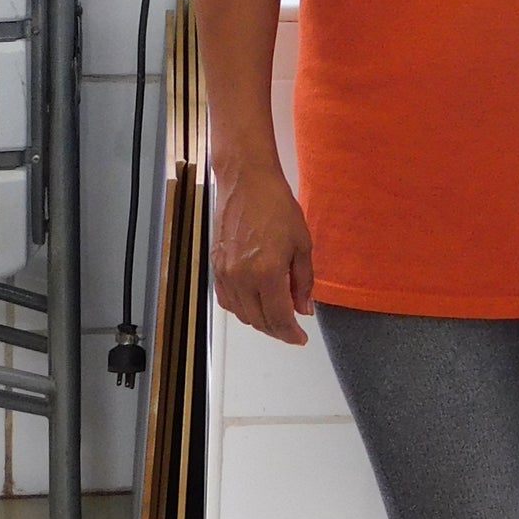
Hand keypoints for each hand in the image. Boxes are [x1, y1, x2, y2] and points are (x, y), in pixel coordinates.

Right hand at [210, 165, 314, 342]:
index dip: (291, 333)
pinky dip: (241, 308)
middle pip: (259, 320)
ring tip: (276, 314)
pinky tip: (254, 302)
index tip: (300, 337)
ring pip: (242, 313)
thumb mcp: (302, 243)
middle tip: (292, 327)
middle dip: (277, 329)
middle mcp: (242, 277)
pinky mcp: (215, 266)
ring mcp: (225, 273)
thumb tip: (303, 308)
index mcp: (266, 272)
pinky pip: (227, 300)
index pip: (278, 318)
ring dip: (260, 320)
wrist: (246, 181)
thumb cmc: (275, 204)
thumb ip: (303, 280)